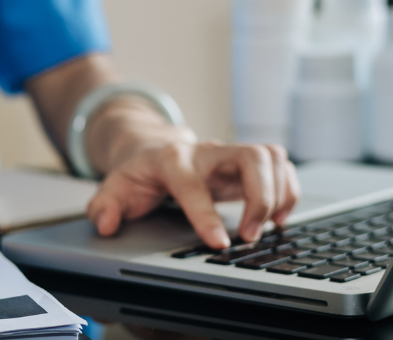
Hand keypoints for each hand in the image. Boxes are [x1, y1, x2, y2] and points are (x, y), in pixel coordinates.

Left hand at [87, 141, 299, 249]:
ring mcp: (230, 154)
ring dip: (279, 193)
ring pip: (271, 156)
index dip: (207, 214)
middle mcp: (207, 151)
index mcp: (172, 159)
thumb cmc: (138, 173)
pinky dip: (288, 191)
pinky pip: (281, 166)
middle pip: (250, 156)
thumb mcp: (114, 187)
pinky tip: (277, 218)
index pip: (193, 183)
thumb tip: (105, 224)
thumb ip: (105, 205)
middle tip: (252, 235)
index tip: (220, 243)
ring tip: (268, 227)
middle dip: (260, 197)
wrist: (153, 149)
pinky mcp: (247, 163)